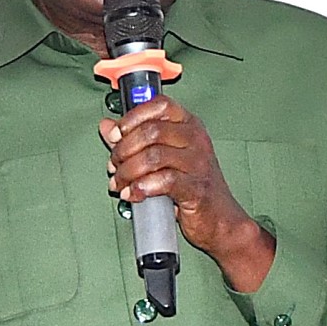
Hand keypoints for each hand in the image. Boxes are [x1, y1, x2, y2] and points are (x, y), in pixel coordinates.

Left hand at [100, 95, 274, 292]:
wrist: (220, 220)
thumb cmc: (193, 186)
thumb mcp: (162, 158)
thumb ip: (133, 140)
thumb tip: (106, 127)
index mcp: (189, 125)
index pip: (159, 105)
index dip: (132, 117)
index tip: (116, 134)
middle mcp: (196, 139)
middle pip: (151, 131)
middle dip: (124, 150)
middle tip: (114, 166)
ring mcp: (199, 163)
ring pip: (153, 157)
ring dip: (128, 172)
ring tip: (120, 183)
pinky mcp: (196, 188)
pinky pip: (164, 181)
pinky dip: (141, 188)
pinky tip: (133, 194)